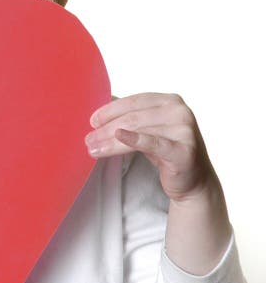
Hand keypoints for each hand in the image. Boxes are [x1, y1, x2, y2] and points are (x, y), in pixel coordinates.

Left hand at [84, 92, 217, 202]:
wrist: (193, 181)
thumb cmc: (165, 151)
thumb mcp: (148, 129)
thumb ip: (131, 116)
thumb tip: (97, 111)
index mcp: (170, 100)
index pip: (133, 102)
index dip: (110, 110)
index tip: (92, 121)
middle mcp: (180, 111)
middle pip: (133, 118)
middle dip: (106, 129)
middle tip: (88, 140)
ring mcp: (185, 130)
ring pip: (137, 131)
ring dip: (111, 140)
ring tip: (93, 148)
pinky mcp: (184, 151)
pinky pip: (154, 143)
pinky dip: (135, 139)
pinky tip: (118, 137)